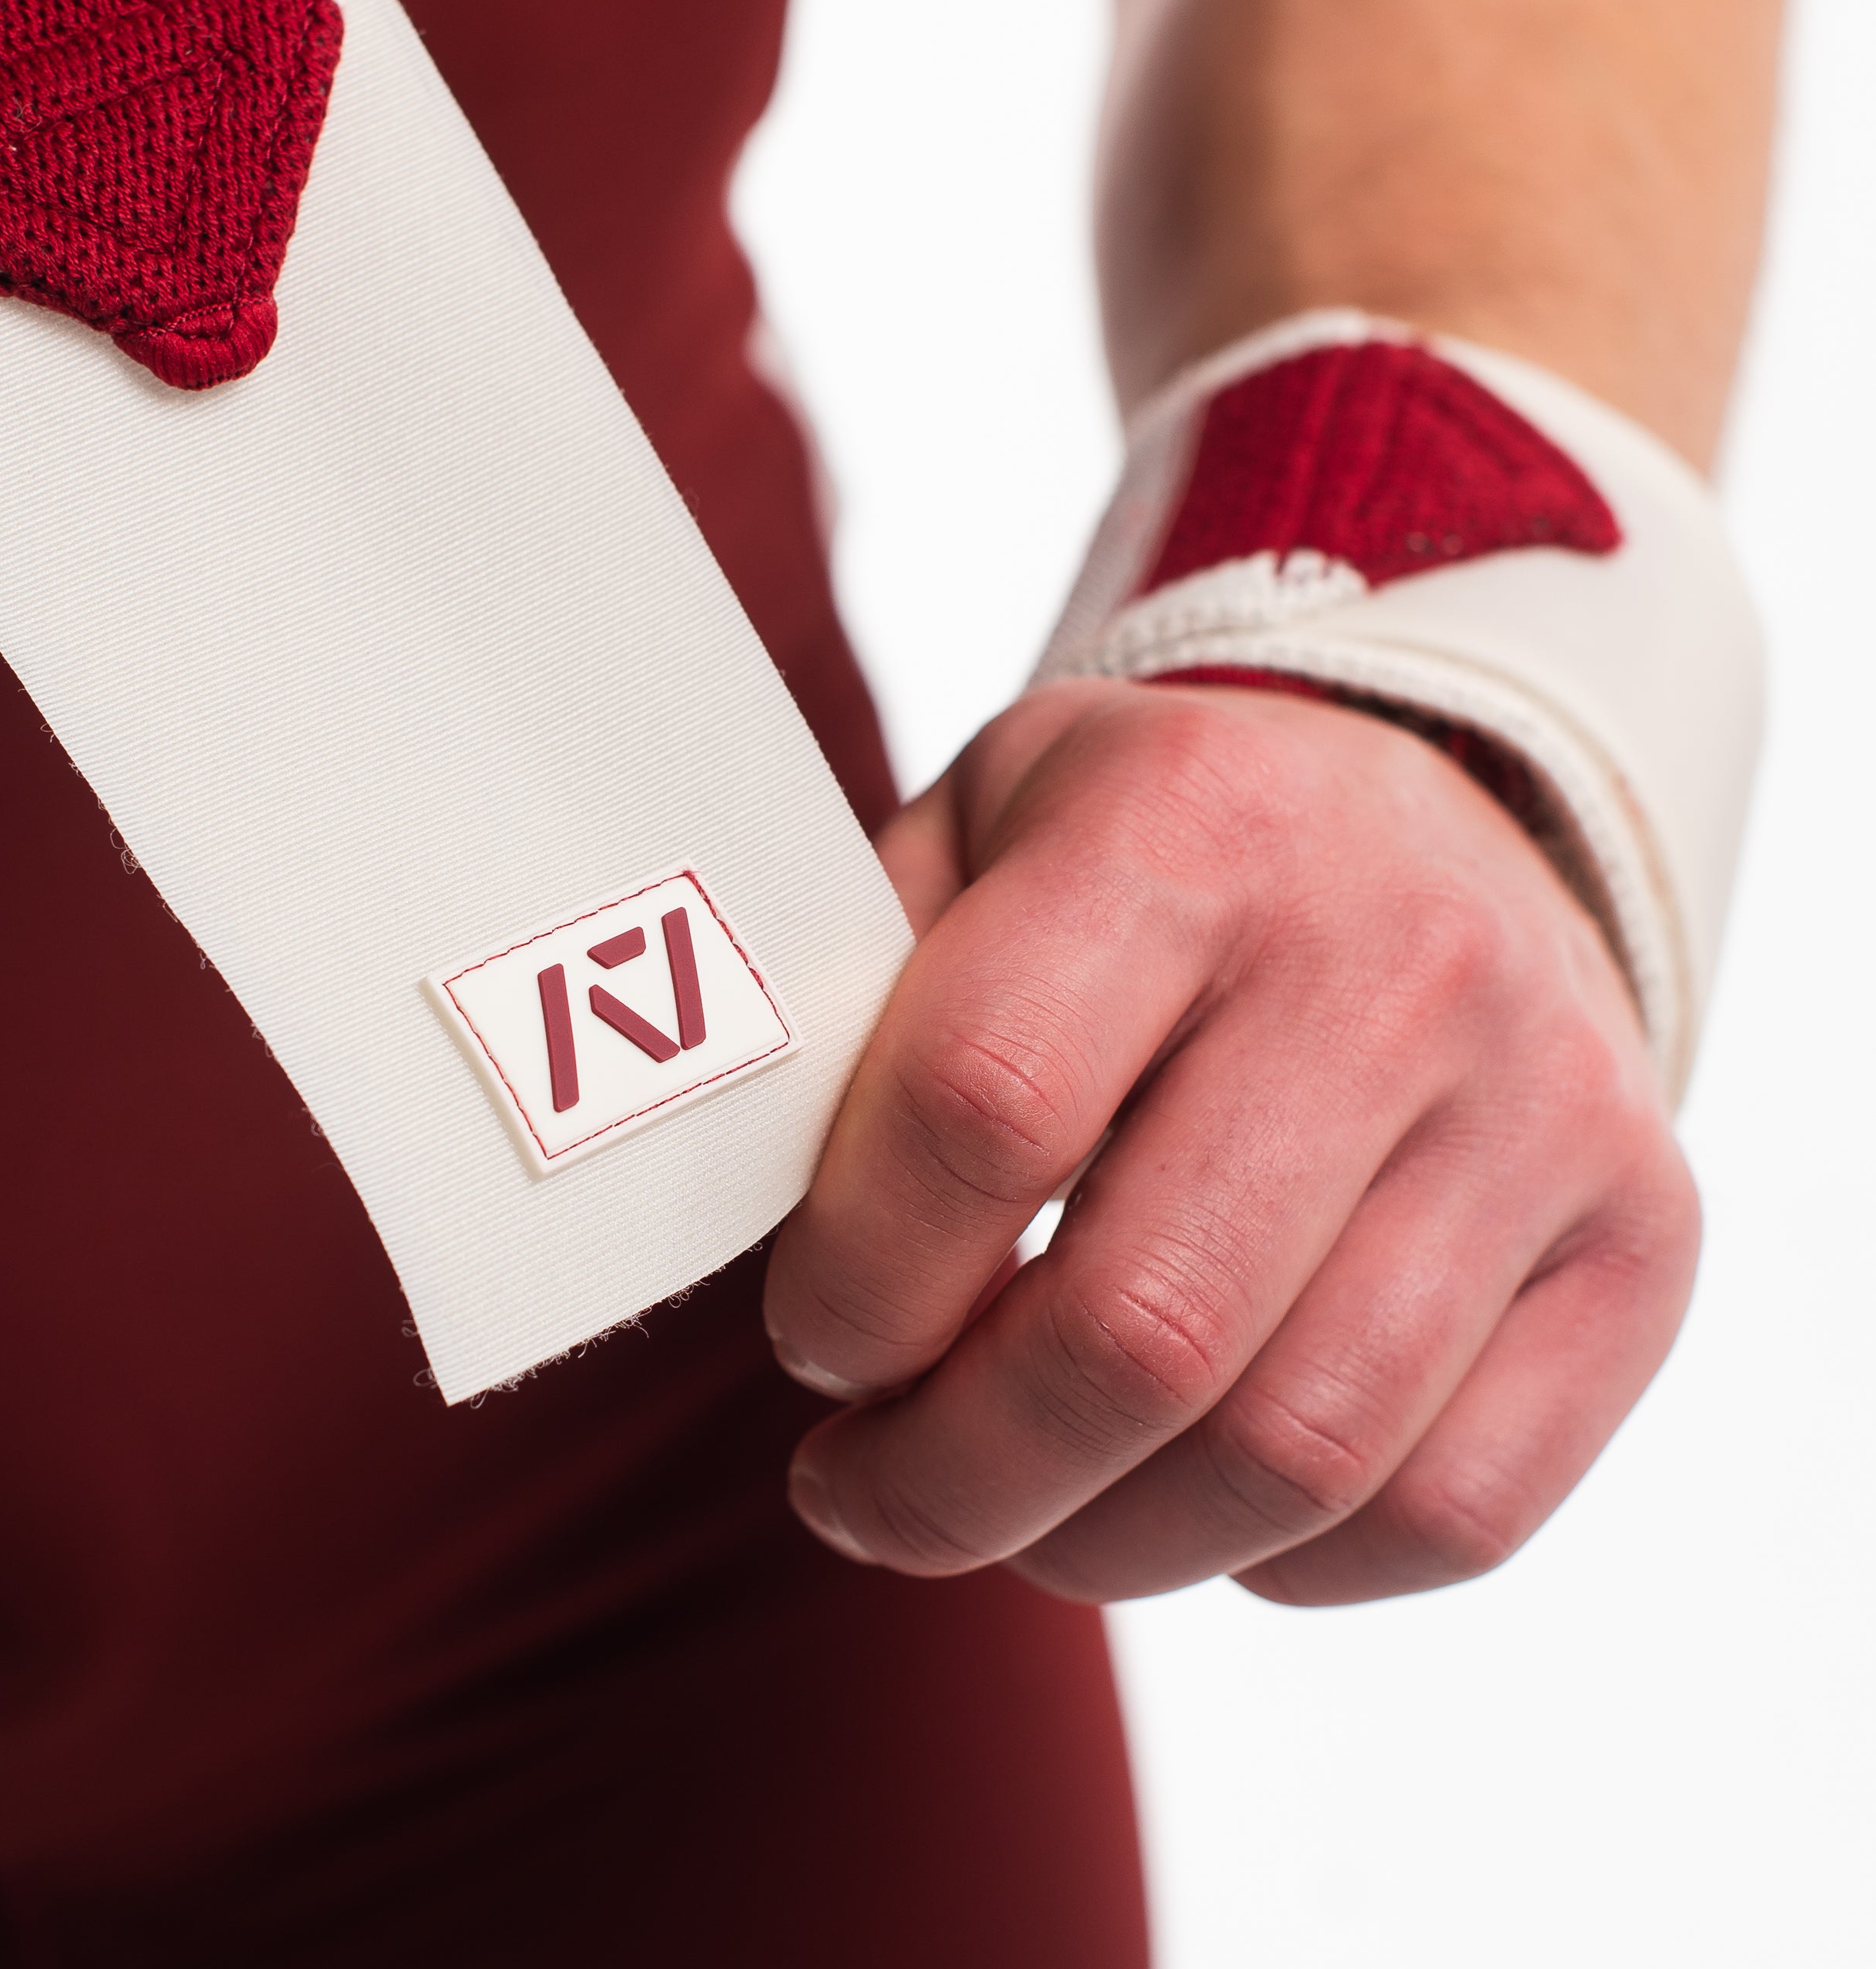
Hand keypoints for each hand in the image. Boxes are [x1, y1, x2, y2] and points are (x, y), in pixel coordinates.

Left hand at [763, 679, 1697, 1604]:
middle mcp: (1394, 957)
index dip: (855, 1282)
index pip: (981, 1110)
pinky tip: (1180, 1498)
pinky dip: (1278, 1561)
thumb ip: (853, 998)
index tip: (810, 1342)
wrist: (1430, 812)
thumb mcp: (976, 831)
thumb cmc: (1149, 848)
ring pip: (1291, 1455)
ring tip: (994, 1512)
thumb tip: (735, 1217)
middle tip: (858, 1493)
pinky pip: (1452, 1510)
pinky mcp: (1639, 1239)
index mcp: (1188, 825)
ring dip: (1091, 1544)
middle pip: (1138, 1330)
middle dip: (947, 1478)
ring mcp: (1543, 1107)